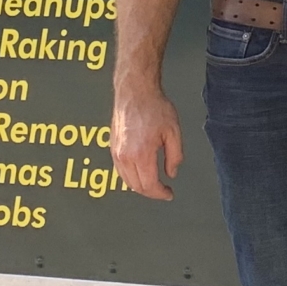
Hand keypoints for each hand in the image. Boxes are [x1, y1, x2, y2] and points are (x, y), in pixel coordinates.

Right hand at [111, 79, 183, 199]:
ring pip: (126, 180)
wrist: (135, 91)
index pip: (149, 185)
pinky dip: (130, 177)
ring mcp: (116, 152)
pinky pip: (119, 170)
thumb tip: (171, 172)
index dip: (160, 194)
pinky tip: (140, 174)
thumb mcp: (173, 132)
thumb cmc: (154, 107)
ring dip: (140, 186)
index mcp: (141, 154)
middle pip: (136, 186)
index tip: (169, 194)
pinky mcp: (112, 147)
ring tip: (154, 184)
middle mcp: (125, 156)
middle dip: (151, 192)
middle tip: (163, 190)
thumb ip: (174, 156)